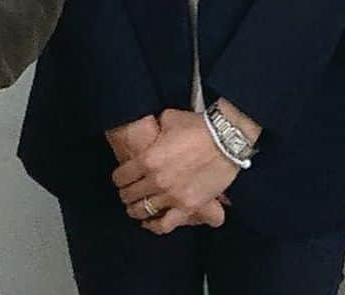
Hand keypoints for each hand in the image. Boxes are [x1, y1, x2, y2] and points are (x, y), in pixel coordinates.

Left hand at [113, 108, 237, 234]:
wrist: (226, 140)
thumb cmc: (198, 127)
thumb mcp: (169, 118)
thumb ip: (154, 127)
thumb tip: (150, 129)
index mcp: (148, 159)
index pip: (121, 177)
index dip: (118, 178)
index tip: (120, 178)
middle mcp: (156, 180)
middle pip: (129, 195)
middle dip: (125, 194)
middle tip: (127, 192)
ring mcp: (172, 196)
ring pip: (143, 211)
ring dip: (135, 210)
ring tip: (135, 208)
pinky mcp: (188, 207)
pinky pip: (164, 224)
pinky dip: (154, 226)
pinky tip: (149, 223)